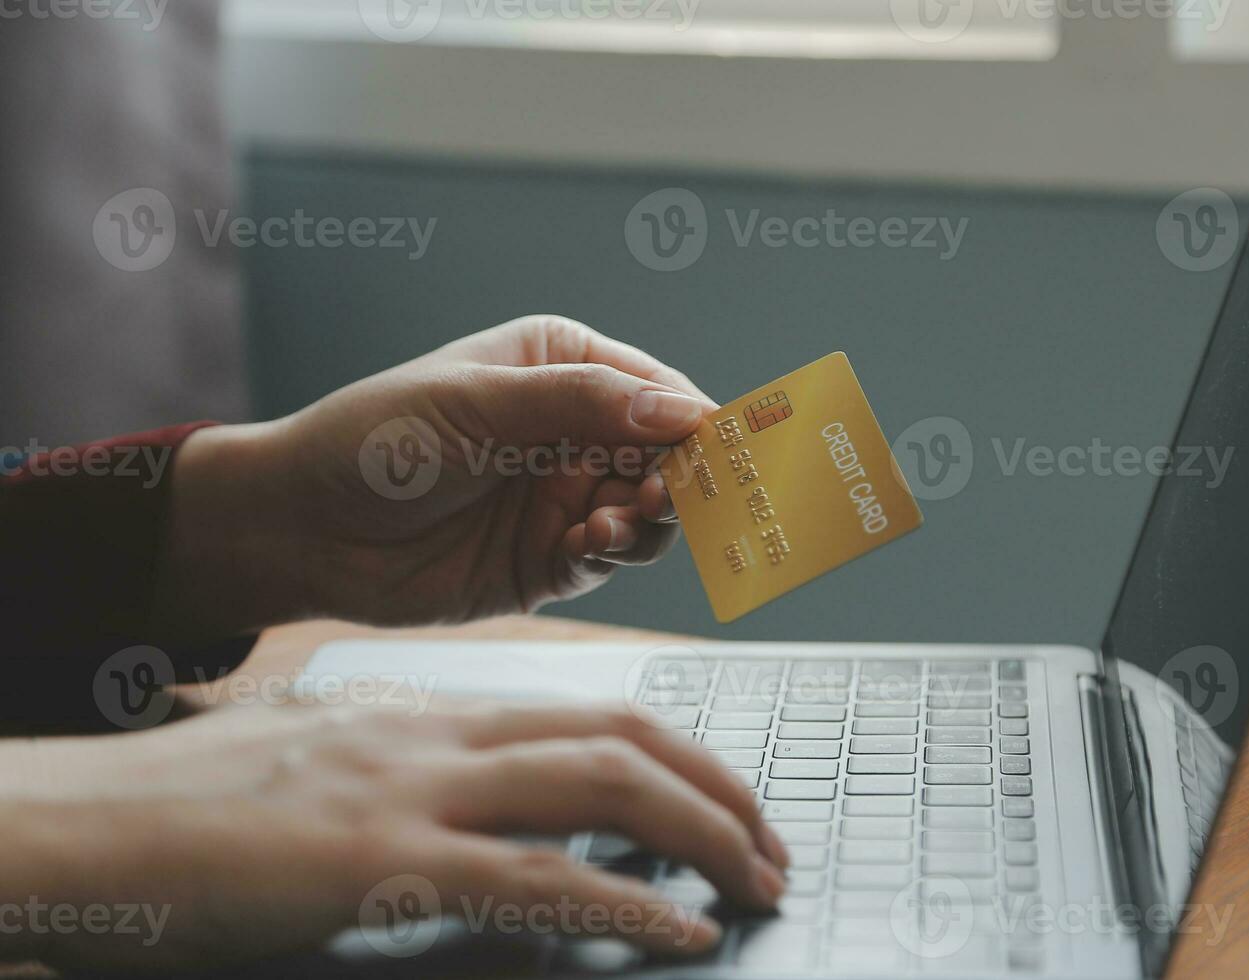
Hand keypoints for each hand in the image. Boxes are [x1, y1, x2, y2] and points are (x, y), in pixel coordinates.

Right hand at [0, 701, 787, 969]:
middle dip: (719, 787)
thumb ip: (410, 783)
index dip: (677, 751)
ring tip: (757, 882)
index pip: (589, 710)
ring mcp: (412, 792)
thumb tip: (480, 824)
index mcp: (426, 712)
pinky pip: (537, 879)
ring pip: (602, 787)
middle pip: (622, 735)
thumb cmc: (191, 807)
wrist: (84, 821)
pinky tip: (679, 931)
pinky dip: (627, 903)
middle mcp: (436, 734)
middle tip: (772, 844)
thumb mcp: (323, 771)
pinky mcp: (379, 864)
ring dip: (703, 834)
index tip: (723, 797)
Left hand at [155, 316, 717, 638]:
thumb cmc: (374, 440)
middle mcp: (574, 430)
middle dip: (679, 475)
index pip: (656, 388)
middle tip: (665, 491)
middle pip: (666, 454)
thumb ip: (582, 404)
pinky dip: (613, 549)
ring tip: (610, 518)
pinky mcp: (552, 558)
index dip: (695, 418)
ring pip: (649, 510)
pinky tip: (585, 541)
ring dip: (646, 516)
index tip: (726, 447)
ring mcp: (565, 495)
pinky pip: (611, 554)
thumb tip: (683, 408)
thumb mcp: (478, 404)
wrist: (302, 531)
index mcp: (561, 366)